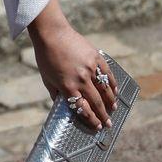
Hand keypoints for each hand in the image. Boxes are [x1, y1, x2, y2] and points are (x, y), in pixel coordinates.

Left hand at [27, 0, 116, 131]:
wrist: (52, 34)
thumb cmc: (46, 58)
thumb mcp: (47, 79)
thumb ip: (56, 94)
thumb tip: (65, 107)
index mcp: (67, 86)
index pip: (82, 109)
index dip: (91, 120)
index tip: (97, 127)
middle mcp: (80, 79)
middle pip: (96, 102)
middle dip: (103, 116)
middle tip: (109, 124)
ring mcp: (90, 68)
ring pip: (105, 89)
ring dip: (111, 101)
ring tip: (113, 109)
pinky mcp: (96, 57)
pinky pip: (108, 74)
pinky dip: (113, 84)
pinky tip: (115, 91)